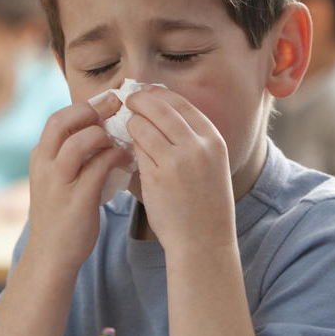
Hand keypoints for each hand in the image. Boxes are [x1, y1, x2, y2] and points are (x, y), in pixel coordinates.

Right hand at [24, 93, 131, 270]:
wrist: (52, 254)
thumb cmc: (62, 214)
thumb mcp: (57, 180)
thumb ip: (72, 157)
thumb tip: (101, 130)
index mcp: (40, 158)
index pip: (57, 119)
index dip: (83, 106)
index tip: (108, 101)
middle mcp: (45, 167)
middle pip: (62, 122)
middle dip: (92, 110)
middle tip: (117, 106)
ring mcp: (58, 184)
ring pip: (79, 142)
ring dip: (104, 135)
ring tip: (121, 138)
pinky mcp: (77, 201)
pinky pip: (98, 169)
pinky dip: (115, 158)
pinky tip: (127, 159)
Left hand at [123, 86, 234, 247]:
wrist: (203, 241)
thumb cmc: (203, 205)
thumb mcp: (210, 165)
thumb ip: (190, 140)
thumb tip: (159, 113)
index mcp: (212, 139)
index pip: (180, 103)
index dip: (158, 94)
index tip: (145, 94)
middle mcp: (198, 145)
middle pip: (160, 107)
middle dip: (139, 100)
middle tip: (127, 102)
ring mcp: (177, 160)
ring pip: (143, 125)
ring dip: (130, 124)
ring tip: (124, 128)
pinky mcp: (157, 176)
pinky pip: (135, 149)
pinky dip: (127, 145)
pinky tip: (122, 148)